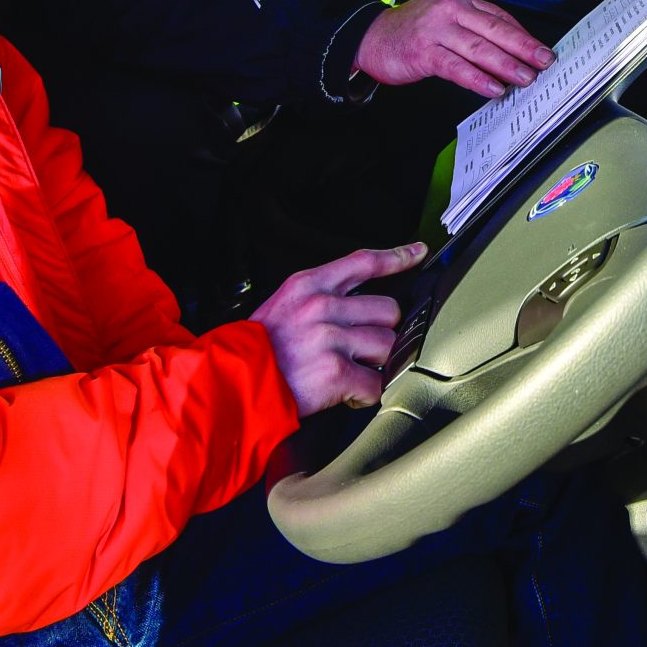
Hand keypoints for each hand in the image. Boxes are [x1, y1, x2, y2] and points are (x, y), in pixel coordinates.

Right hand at [251, 242, 425, 415]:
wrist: (228, 384)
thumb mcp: (281, 306)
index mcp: (308, 285)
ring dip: (375, 363)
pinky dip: (366, 394)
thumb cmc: (253, 351)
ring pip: (387, 345)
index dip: (396, 256)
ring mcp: (330, 339)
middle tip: (361, 348)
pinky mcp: (335, 372)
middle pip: (387, 309)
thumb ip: (318, 300)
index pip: (363, 261)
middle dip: (381, 331)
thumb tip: (356, 305)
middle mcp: (322, 306)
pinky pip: (375, 383)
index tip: (418, 252)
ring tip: (351, 372)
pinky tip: (348, 394)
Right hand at [356, 0, 552, 97]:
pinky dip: (477, 78)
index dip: (523, 36)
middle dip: (524, 47)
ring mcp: (436, 30)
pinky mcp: (424, 52)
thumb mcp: (445, 19)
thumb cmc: (411, 30)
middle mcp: (450, 10)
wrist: (369, 36)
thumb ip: (474, 30)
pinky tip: (493, 88)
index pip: (499, 18)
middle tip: (544, 61)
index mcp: (459, 1)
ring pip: (479, 48)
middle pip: (495, 30)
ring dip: (506, 65)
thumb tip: (510, 49)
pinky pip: (456, 67)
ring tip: (525, 78)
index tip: (542, 50)